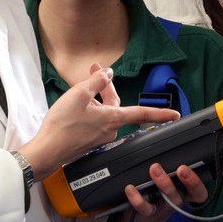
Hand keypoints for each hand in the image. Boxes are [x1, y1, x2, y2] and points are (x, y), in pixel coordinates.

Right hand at [18, 63, 178, 179]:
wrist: (47, 150)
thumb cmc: (61, 125)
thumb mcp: (78, 95)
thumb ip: (97, 82)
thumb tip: (107, 74)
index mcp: (113, 118)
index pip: (142, 113)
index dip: (160, 113)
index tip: (175, 115)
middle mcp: (111, 130)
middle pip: (116, 105)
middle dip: (107, 87)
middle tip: (95, 71)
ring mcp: (101, 137)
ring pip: (105, 112)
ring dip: (96, 99)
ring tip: (79, 90)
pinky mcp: (91, 141)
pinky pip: (97, 121)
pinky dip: (91, 110)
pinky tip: (77, 107)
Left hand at [119, 162, 208, 221]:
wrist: (139, 220)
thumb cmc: (156, 192)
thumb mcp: (167, 180)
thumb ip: (170, 165)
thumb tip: (170, 140)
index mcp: (186, 190)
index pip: (201, 188)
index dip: (201, 180)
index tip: (192, 167)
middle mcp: (179, 198)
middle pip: (193, 193)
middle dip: (190, 180)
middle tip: (181, 168)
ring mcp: (166, 207)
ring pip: (171, 198)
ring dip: (164, 183)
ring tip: (155, 168)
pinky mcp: (150, 214)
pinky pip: (146, 208)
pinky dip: (137, 198)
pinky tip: (131, 188)